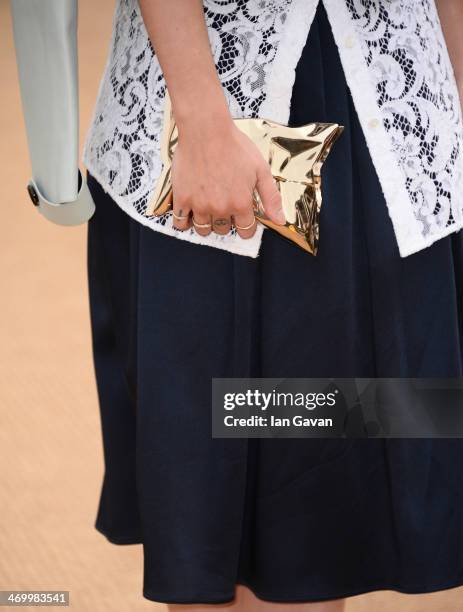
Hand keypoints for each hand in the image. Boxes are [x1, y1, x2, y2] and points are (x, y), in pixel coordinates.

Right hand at [170, 118, 284, 238]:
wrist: (206, 130)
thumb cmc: (234, 146)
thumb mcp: (261, 169)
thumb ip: (271, 198)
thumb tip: (281, 221)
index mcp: (241, 204)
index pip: (246, 231)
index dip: (246, 226)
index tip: (242, 217)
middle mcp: (220, 209)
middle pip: (223, 231)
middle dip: (226, 222)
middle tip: (224, 205)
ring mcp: (199, 205)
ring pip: (203, 230)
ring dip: (207, 223)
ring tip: (208, 208)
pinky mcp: (182, 199)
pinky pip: (180, 223)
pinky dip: (185, 221)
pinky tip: (190, 211)